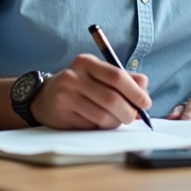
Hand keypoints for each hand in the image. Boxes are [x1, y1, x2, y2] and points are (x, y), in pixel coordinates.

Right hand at [29, 54, 150, 129]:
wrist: (44, 97)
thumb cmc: (81, 85)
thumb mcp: (99, 74)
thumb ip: (124, 78)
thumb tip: (144, 87)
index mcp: (86, 62)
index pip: (117, 76)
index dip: (135, 92)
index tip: (146, 103)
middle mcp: (74, 77)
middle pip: (111, 99)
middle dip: (128, 112)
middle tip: (133, 117)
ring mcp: (65, 97)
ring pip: (102, 116)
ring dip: (115, 122)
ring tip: (116, 120)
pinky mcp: (61, 116)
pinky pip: (90, 127)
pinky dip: (100, 128)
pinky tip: (98, 122)